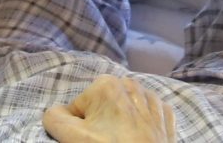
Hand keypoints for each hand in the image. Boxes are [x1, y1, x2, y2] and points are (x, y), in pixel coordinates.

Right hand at [42, 75, 176, 142]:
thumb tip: (56, 112)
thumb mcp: (72, 136)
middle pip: (103, 106)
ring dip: (122, 123)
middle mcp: (131, 86)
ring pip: (126, 110)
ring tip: (123, 142)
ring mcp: (153, 102)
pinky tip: (140, 139)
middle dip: (101, 122)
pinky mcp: (167, 119)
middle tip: (105, 142)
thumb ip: (54, 117)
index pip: (80, 107)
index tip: (90, 140)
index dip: (80, 126)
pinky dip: (144, 126)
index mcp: (106, 85)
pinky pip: (148, 116)